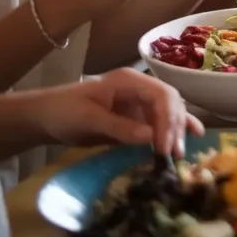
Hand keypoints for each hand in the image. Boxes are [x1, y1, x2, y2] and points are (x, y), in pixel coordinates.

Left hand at [37, 67, 203, 156]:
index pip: (162, 96)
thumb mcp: (88, 119)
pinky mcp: (138, 117)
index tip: (164, 147)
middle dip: (175, 128)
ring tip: (179, 154)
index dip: (168, 120)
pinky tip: (191, 138)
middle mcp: (140, 89)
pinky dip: (175, 131)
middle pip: (170, 104)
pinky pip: (161, 122)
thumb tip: (152, 138)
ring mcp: (140, 103)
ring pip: (170, 113)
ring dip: (177, 132)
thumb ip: (120, 127)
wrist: (44, 117)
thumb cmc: (63, 112)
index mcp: (129, 81)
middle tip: (173, 155)